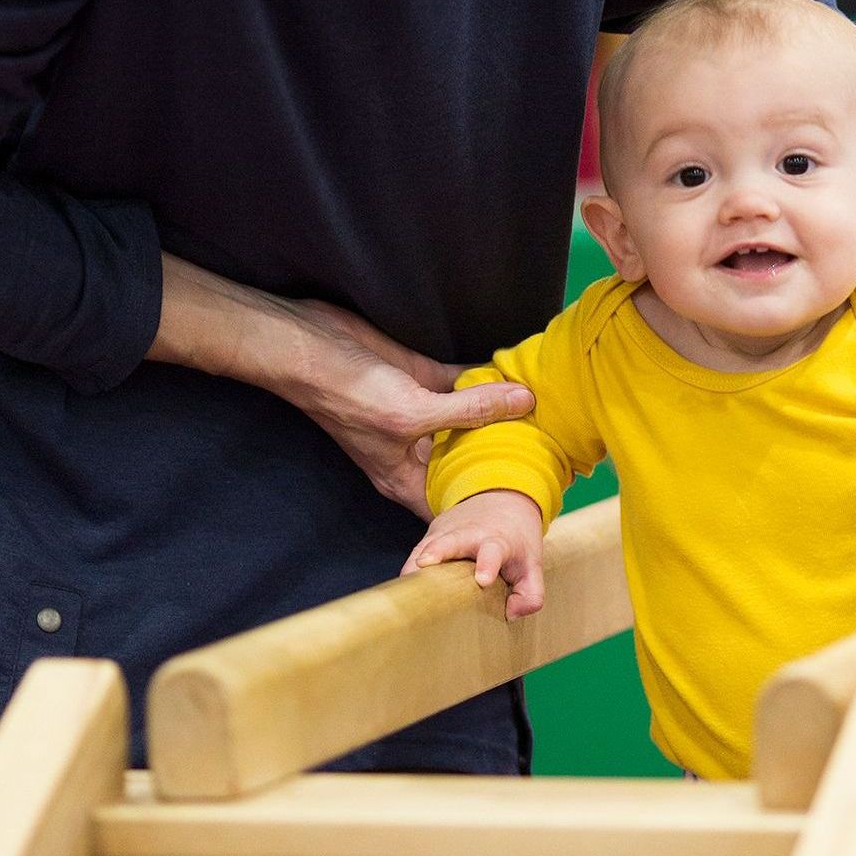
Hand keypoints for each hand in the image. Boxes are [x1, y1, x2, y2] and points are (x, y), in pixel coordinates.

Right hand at [286, 299, 532, 518]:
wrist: (306, 343)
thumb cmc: (346, 394)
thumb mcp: (413, 411)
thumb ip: (470, 409)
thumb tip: (524, 403)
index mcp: (404, 478)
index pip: (451, 508)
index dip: (483, 512)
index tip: (526, 507)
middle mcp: (415, 452)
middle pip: (466, 464)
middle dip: (501, 461)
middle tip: (549, 460)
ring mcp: (421, 415)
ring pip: (470, 422)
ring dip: (501, 415)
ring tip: (547, 418)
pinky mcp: (422, 379)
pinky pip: (464, 385)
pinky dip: (488, 381)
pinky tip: (519, 377)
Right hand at [402, 489, 546, 618]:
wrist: (503, 500)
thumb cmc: (516, 540)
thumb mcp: (533, 565)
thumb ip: (531, 594)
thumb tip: (512, 613)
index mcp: (498, 542)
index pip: (493, 551)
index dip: (487, 564)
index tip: (483, 580)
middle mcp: (469, 534)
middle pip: (450, 542)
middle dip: (437, 552)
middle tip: (423, 566)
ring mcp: (446, 533)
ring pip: (425, 548)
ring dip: (414, 566)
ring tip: (404, 588)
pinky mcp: (430, 536)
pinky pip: (415, 554)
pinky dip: (408, 570)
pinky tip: (402, 589)